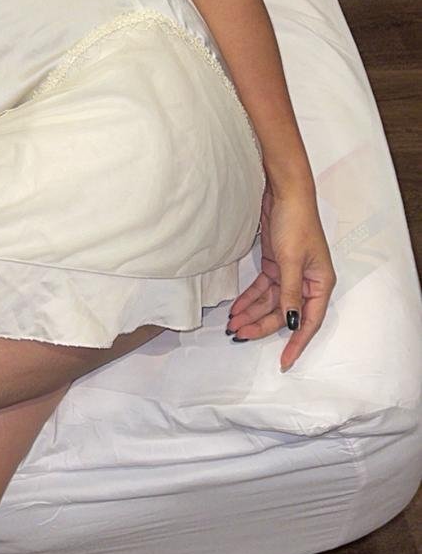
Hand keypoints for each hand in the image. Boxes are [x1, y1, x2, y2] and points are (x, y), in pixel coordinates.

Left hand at [226, 176, 336, 372]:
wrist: (284, 193)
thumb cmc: (296, 223)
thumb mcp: (290, 260)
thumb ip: (289, 293)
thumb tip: (291, 322)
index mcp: (320, 283)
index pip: (309, 321)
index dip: (296, 342)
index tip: (284, 361)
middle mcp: (307, 282)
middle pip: (285, 313)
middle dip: (263, 325)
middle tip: (239, 335)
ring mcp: (290, 274)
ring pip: (271, 303)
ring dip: (252, 313)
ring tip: (232, 325)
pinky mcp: (276, 264)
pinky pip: (263, 289)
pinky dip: (250, 299)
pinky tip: (236, 308)